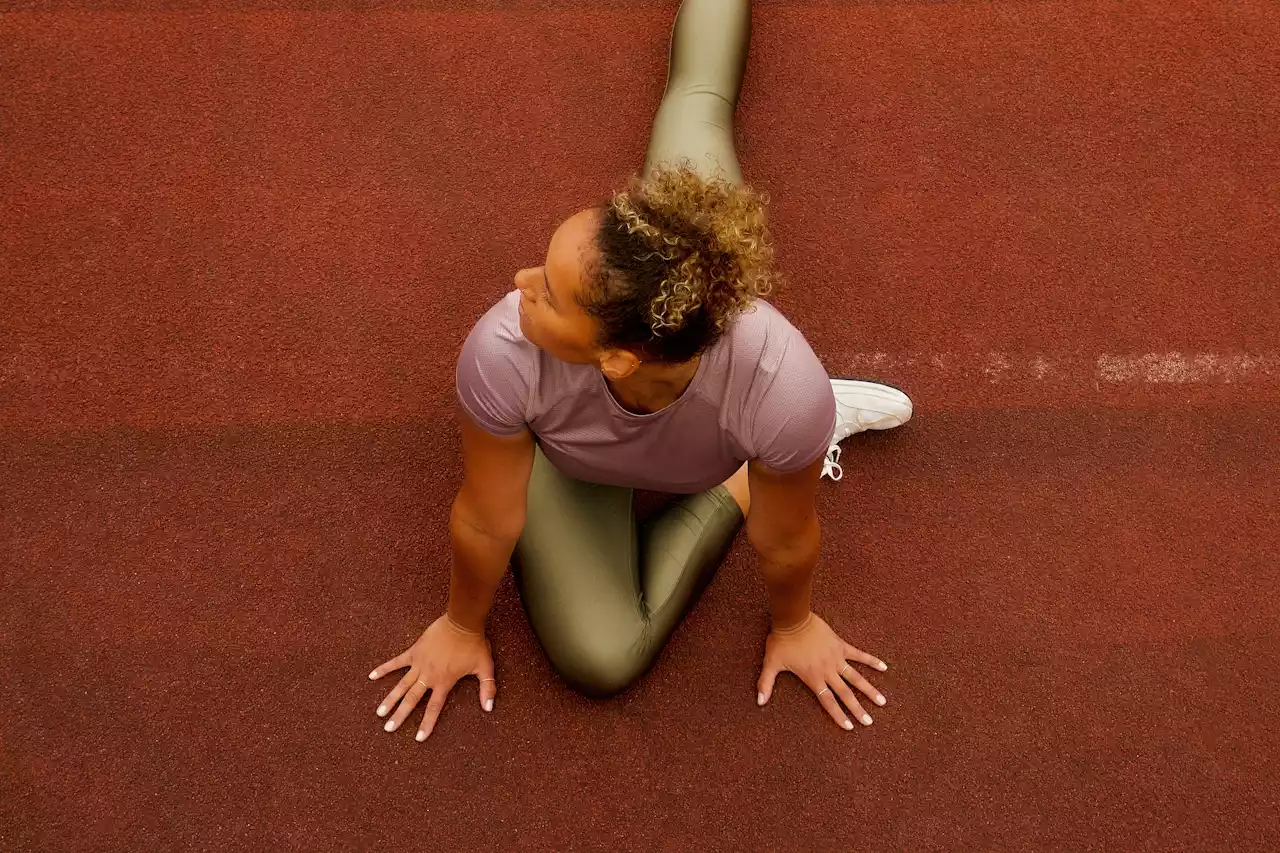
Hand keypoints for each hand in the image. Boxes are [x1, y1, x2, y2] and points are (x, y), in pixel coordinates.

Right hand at [367, 613, 495, 741]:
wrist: (462, 621)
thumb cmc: (474, 644)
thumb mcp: (485, 667)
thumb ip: (487, 688)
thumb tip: (489, 708)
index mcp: (444, 682)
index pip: (434, 708)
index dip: (427, 723)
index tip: (418, 738)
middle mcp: (429, 676)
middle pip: (412, 700)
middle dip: (400, 715)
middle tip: (388, 728)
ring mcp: (419, 663)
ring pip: (402, 684)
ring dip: (390, 698)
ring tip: (379, 712)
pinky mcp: (415, 651)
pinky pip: (397, 661)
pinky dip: (384, 668)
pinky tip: (372, 676)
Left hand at [757, 612, 887, 729]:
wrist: (793, 618)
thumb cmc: (781, 641)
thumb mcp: (771, 664)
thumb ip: (765, 684)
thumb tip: (759, 702)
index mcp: (813, 678)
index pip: (828, 701)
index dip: (839, 715)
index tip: (850, 727)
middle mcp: (828, 671)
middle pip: (845, 694)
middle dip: (858, 709)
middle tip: (869, 722)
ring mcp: (836, 658)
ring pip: (856, 677)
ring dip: (869, 690)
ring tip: (882, 701)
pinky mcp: (840, 645)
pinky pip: (858, 654)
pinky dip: (871, 660)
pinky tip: (884, 667)